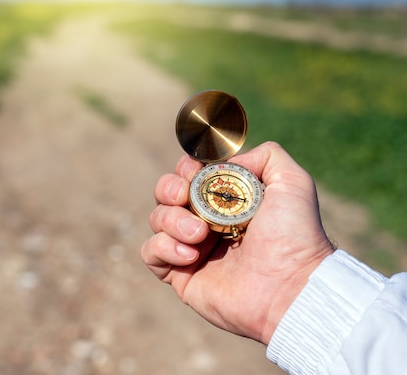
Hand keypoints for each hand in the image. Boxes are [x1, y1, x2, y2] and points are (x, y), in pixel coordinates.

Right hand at [141, 142, 334, 343]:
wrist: (290, 288)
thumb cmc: (294, 238)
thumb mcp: (293, 183)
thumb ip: (268, 156)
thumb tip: (229, 161)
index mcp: (226, 201)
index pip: (189, 175)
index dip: (185, 169)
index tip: (194, 172)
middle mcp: (205, 223)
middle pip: (165, 194)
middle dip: (169, 188)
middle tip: (184, 196)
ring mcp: (190, 249)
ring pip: (156, 220)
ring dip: (172, 220)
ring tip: (199, 235)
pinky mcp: (180, 275)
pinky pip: (150, 252)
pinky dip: (163, 247)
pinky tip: (190, 255)